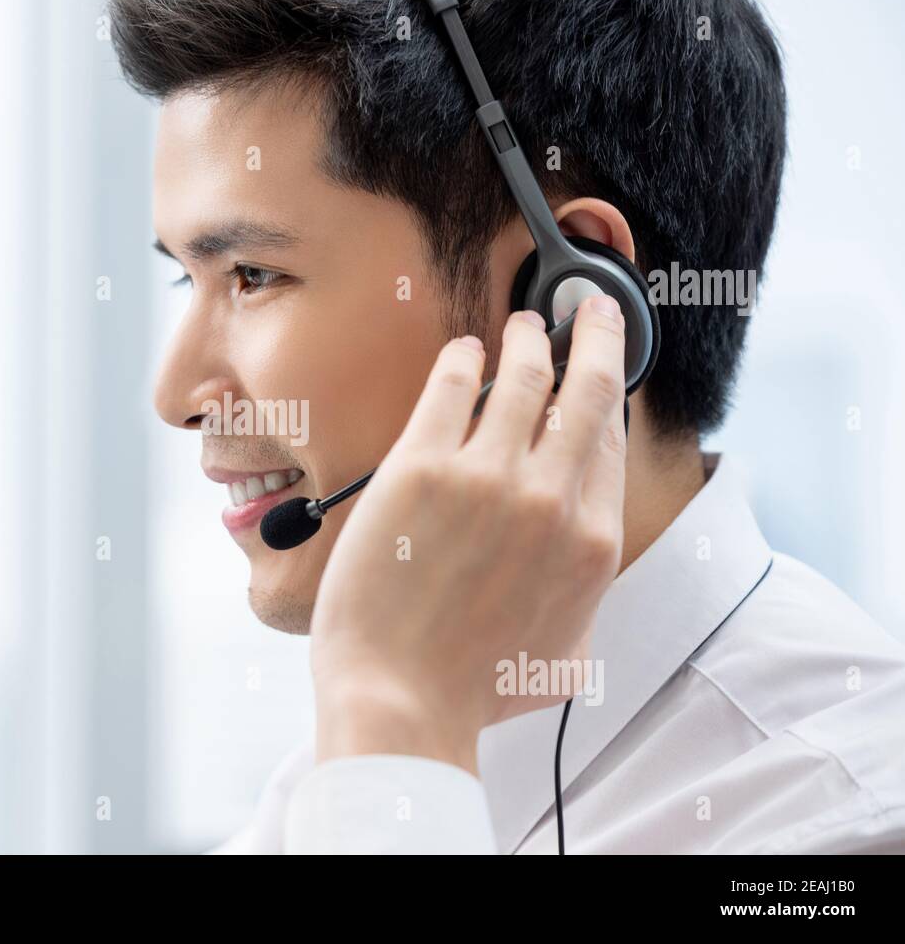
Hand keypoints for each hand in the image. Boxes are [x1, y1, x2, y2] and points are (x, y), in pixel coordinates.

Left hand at [310, 296, 628, 777]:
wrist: (401, 702)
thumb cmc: (474, 690)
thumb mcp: (566, 654)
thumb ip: (581, 602)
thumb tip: (579, 574)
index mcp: (591, 543)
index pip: (609, 442)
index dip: (605, 396)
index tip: (599, 371)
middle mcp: (551, 500)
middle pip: (586, 391)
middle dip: (592, 337)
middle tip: (588, 309)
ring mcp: (486, 479)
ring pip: (524, 376)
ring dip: (528, 338)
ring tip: (522, 323)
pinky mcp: (421, 469)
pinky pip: (451, 388)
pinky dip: (461, 359)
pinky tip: (461, 350)